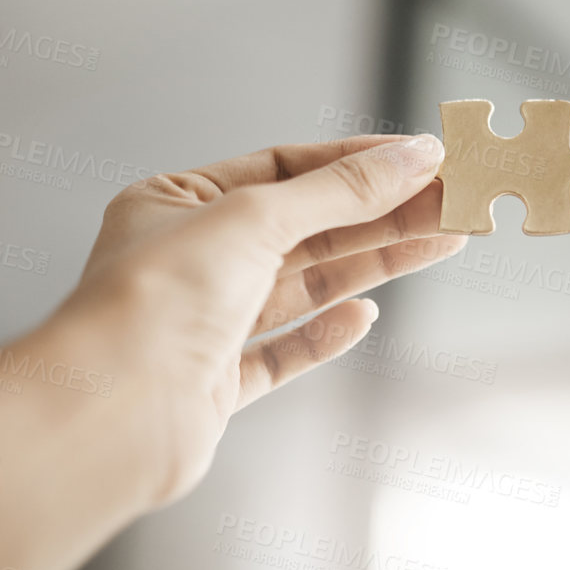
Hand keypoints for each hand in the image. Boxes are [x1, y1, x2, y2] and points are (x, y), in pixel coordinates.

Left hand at [50, 134, 464, 507]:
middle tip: (455, 201)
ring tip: (444, 241)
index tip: (425, 158)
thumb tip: (411, 156)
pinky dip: (326, 333)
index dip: (358, 164)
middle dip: (382, 213)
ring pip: (303, 286)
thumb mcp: (257, 217)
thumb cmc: (155, 302)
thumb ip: (340, 190)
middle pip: (305, 227)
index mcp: (174, 202)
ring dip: (373, 264)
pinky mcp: (215, 384)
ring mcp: (202, 324)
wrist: (113, 413)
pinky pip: (282, 352)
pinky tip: (365, 315)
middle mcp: (186, 259)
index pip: (283, 169)